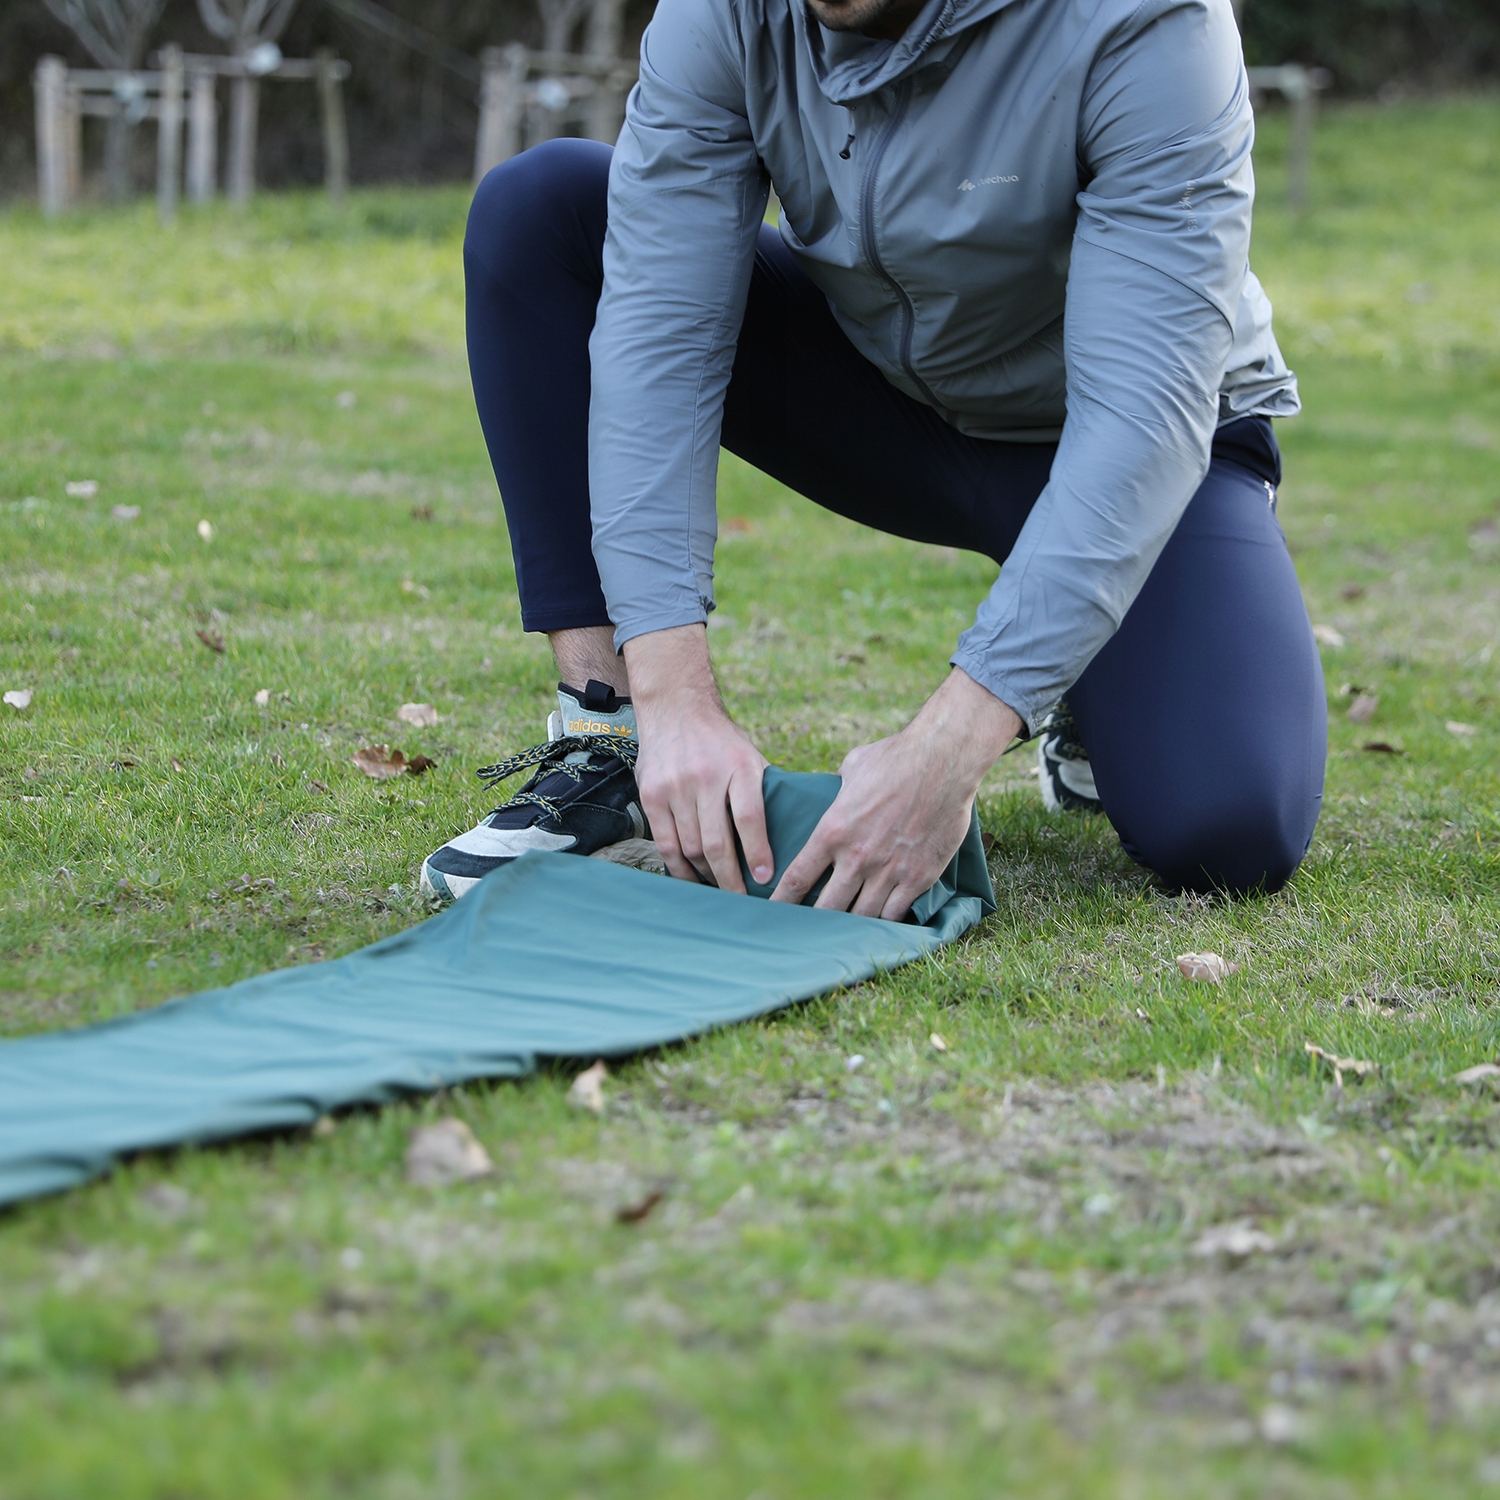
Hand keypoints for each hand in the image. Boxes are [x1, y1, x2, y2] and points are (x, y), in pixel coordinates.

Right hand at [623, 624, 772, 893]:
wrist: (675, 708)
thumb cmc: (721, 741)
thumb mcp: (750, 756)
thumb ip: (763, 792)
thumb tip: (792, 836)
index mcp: (739, 766)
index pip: (749, 818)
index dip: (757, 853)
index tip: (765, 880)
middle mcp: (706, 777)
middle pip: (717, 842)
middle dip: (731, 880)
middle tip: (742, 903)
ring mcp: (675, 787)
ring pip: (691, 848)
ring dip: (707, 876)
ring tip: (721, 892)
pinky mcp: (651, 796)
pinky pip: (666, 844)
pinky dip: (679, 870)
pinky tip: (692, 882)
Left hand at [771, 668, 1020, 919]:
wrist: (943, 761)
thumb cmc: (896, 758)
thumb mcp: (853, 768)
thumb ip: (838, 787)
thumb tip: (835, 788)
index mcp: (833, 831)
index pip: (797, 879)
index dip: (782, 902)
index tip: (773, 913)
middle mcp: (857, 857)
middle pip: (826, 908)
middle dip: (815, 922)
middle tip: (809, 930)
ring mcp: (889, 870)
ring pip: (862, 916)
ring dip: (851, 924)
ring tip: (844, 932)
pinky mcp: (919, 876)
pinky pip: (896, 913)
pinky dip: (886, 919)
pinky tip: (881, 919)